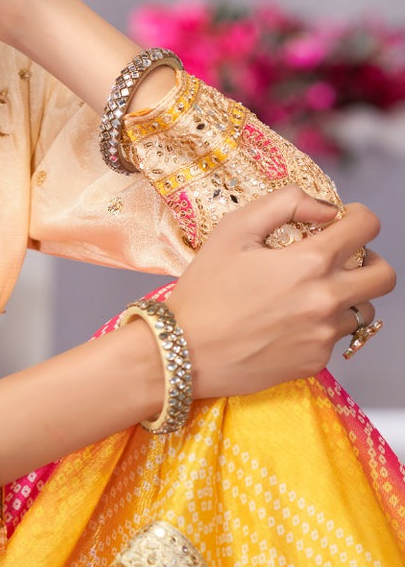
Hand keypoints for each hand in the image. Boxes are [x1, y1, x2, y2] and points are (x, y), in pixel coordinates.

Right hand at [166, 189, 394, 398]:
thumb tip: (325, 209)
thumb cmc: (203, 290)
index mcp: (309, 262)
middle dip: (370, 259)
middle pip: (384, 276)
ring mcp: (323, 334)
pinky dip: (321, 326)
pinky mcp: (315, 362)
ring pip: (363, 309)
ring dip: (345, 296)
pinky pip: (336, 338)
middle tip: (342, 259)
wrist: (183, 352)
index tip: (342, 222)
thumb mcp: (233, 230)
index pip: (367, 228)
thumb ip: (285, 204)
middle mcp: (325, 299)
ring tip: (308, 294)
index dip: (359, 218)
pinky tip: (286, 323)